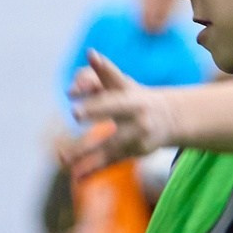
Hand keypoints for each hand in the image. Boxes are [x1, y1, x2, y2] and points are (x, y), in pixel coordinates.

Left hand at [60, 51, 174, 177]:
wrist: (169, 118)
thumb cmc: (133, 98)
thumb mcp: (119, 84)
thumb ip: (98, 75)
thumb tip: (83, 66)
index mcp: (127, 87)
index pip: (113, 75)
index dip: (102, 66)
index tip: (91, 55)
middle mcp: (135, 108)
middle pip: (114, 106)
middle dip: (95, 109)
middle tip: (75, 112)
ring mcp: (137, 130)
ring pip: (109, 141)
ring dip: (85, 151)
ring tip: (62, 158)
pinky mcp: (135, 150)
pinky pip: (112, 160)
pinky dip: (94, 169)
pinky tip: (77, 177)